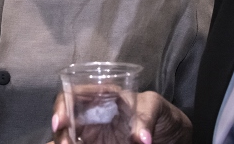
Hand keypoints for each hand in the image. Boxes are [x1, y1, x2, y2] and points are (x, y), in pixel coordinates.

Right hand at [51, 90, 191, 143]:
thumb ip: (146, 117)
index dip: (61, 106)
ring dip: (63, 142)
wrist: (173, 136)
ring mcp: (94, 136)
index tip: (61, 123)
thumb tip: (142, 140)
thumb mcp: (156, 106)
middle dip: (60, 132)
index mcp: (101, 97)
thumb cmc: (161, 113)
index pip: (72, 95)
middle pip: (65, 119)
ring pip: (68, 137)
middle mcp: (92, 116)